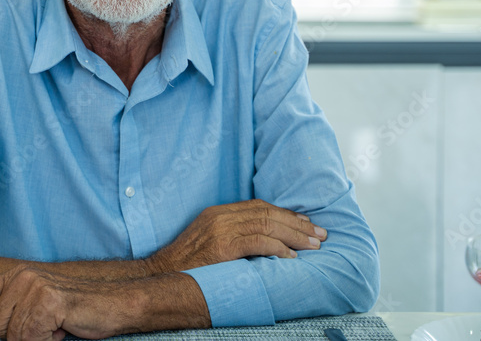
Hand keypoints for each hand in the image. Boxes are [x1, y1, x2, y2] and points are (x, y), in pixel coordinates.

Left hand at [0, 265, 125, 340]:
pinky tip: (59, 330)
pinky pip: (30, 337)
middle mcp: (21, 277)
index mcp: (15, 275)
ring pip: (12, 335)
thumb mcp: (36, 308)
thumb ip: (9, 314)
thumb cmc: (75, 310)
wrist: (113, 303)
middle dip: (12, 339)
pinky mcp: (47, 301)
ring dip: (32, 340)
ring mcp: (34, 286)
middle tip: (42, 332)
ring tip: (53, 330)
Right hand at [147, 199, 327, 273]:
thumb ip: (231, 234)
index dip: (285, 214)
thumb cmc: (187, 264)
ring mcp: (221, 230)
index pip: (259, 207)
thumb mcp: (208, 240)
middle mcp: (221, 216)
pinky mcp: (223, 246)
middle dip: (297, 223)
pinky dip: (278, 248)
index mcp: (219, 212)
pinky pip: (258, 243)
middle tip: (319, 234)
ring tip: (313, 246)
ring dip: (294, 235)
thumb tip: (262, 241)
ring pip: (267, 225)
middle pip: (267, 213)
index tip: (305, 223)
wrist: (162, 273)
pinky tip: (291, 257)